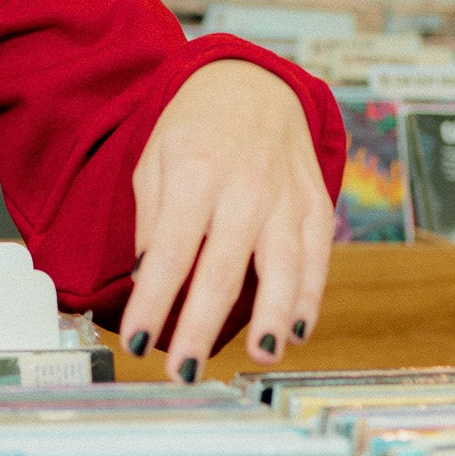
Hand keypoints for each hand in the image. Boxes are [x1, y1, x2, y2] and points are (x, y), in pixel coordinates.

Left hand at [120, 61, 332, 381]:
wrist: (252, 84)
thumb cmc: (193, 129)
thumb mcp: (153, 161)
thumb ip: (151, 221)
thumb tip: (144, 279)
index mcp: (193, 173)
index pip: (170, 251)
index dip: (154, 300)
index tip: (138, 342)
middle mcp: (243, 188)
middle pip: (222, 268)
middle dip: (201, 325)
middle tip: (184, 371)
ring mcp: (286, 197)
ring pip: (282, 266)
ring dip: (271, 316)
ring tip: (259, 356)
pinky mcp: (316, 205)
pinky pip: (317, 258)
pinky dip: (309, 297)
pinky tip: (296, 331)